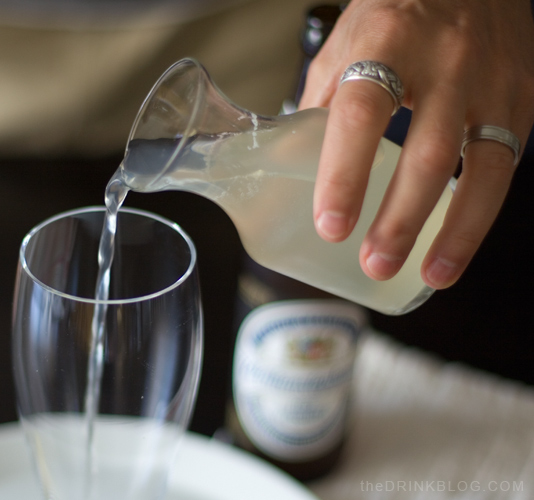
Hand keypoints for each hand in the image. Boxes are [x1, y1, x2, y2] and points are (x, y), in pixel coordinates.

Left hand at [299, 0, 533, 288]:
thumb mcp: (346, 44)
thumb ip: (322, 102)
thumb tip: (291, 164)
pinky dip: (479, 214)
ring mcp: (491, 83)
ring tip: (428, 274)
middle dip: (399, 218)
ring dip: (454, 231)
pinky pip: (502, 168)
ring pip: (482, 169)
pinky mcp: (520, 102)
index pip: (362, 111)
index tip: (331, 226)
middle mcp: (446, 61)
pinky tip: (455, 245)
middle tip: (372, 262)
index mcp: (387, 41)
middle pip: (426, 153)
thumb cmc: (396, 13)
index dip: (345, 174)